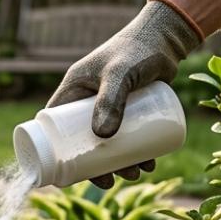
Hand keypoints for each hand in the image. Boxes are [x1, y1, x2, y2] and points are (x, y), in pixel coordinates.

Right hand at [48, 0, 200, 188]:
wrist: (166, 38)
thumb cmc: (137, 50)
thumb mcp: (119, 75)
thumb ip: (110, 100)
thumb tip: (102, 137)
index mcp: (72, 91)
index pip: (53, 127)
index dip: (55, 154)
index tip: (68, 175)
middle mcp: (86, 101)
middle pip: (83, 142)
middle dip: (97, 166)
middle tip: (112, 181)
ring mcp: (108, 106)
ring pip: (107, 143)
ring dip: (119, 163)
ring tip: (137, 172)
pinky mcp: (128, 109)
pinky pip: (126, 137)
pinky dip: (134, 152)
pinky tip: (148, 163)